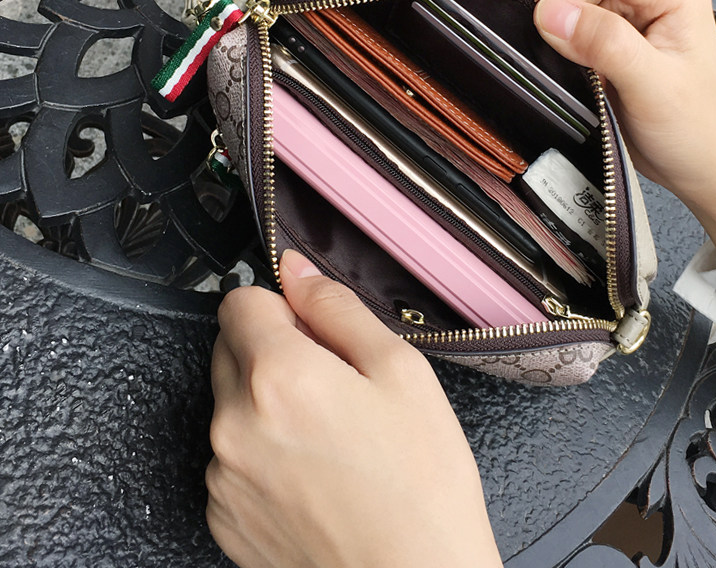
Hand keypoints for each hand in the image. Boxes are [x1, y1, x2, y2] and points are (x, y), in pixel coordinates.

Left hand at [206, 249, 502, 567]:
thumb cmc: (420, 487)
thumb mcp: (400, 371)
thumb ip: (337, 308)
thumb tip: (297, 272)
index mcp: (278, 376)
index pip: (240, 300)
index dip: (281, 306)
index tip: (311, 327)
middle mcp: (234, 424)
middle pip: (230, 348)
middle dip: (272, 349)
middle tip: (332, 382)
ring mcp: (223, 475)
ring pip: (230, 402)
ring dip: (265, 402)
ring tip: (329, 435)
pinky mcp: (223, 515)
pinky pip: (230, 456)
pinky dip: (260, 450)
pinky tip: (312, 472)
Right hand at [526, 0, 715, 263]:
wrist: (701, 162)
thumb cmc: (692, 128)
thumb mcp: (653, 87)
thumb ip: (604, 43)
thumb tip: (546, 12)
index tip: (557, 42)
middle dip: (555, 10)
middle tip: (570, 61)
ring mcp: (622, 5)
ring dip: (552, 29)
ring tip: (575, 69)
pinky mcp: (603, 29)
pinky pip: (559, 19)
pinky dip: (552, 43)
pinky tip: (572, 71)